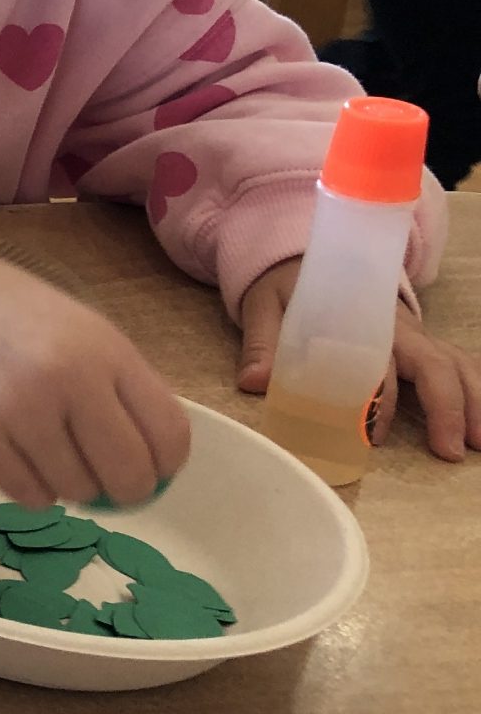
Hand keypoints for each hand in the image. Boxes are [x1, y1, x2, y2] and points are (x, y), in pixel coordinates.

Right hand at [0, 242, 189, 505]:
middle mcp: (66, 379)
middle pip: (129, 476)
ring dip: (72, 484)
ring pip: (77, 492)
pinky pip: (29, 496)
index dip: (166, 464)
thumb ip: (125, 392)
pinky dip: (34, 489)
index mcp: (106, 351)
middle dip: (126, 490)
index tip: (149, 466)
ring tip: (51, 452)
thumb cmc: (18, 319)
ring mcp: (17, 410)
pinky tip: (22, 458)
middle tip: (107, 480)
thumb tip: (154, 471)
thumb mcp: (87, 334)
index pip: (169, 436)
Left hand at [238, 258, 480, 460]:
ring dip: (473, 401)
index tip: (372, 437)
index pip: (376, 361)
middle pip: (434, 363)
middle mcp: (395, 327)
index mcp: (357, 317)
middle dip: (446, 406)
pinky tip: (480, 424)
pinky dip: (476, 390)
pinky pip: (458, 364)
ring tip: (478, 445)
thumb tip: (254, 383)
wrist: (305, 261)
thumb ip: (261, 344)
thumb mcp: (265, 306)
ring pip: (456, 364)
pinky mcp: (421, 345)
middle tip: (449, 451)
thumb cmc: (286, 287)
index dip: (376, 400)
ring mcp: (413, 335)